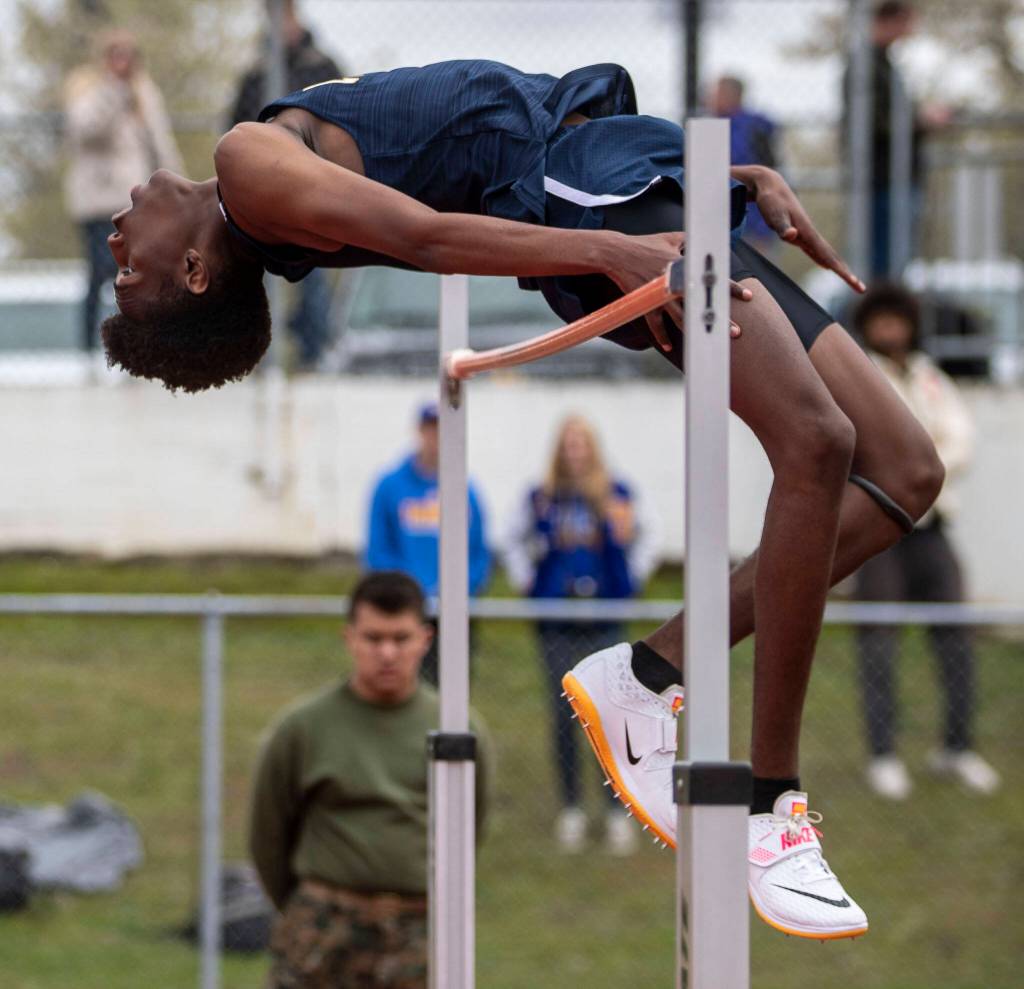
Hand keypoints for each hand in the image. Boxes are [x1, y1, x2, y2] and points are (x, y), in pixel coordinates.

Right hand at [605, 231, 747, 350]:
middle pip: (702, 304)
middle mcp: (675, 282)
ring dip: (696, 331)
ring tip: (707, 342)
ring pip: (682, 318)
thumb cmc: (644, 244)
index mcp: (685, 266)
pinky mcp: (646, 303)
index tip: (748, 297)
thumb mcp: (669, 237)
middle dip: (720, 318)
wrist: (617, 253)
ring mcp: (660, 295)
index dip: (733, 288)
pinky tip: (670, 346)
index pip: (714, 278)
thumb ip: (688, 241)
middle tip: (736, 332)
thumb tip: (704, 242)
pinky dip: (662, 336)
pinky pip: (656, 324)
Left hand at [743, 166, 865, 292]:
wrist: (770, 186)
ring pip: (825, 254)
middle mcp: (810, 234)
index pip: (828, 256)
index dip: (841, 271)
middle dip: (846, 274)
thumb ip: (783, 227)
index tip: (854, 282)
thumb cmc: (770, 201)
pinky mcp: (799, 234)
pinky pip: (816, 251)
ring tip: (851, 281)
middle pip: (832, 257)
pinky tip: (826, 266)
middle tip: (861, 288)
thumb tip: (792, 236)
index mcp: (807, 232)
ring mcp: (805, 235)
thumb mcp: (774, 215)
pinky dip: (824, 260)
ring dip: (838, 268)